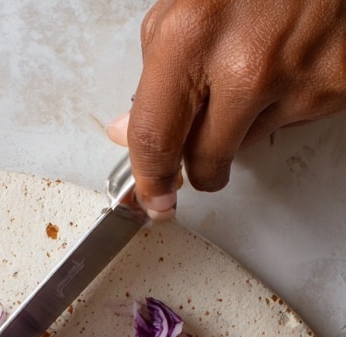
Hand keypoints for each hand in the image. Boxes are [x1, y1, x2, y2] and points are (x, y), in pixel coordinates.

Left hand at [107, 0, 345, 219]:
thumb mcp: (186, 4)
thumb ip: (154, 70)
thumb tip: (130, 128)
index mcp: (192, 35)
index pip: (156, 138)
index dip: (149, 179)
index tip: (151, 198)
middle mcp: (245, 64)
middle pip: (204, 161)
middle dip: (196, 164)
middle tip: (198, 149)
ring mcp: (295, 79)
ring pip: (247, 146)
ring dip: (241, 125)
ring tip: (254, 70)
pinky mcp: (334, 88)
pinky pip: (291, 122)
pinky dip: (283, 103)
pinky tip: (288, 61)